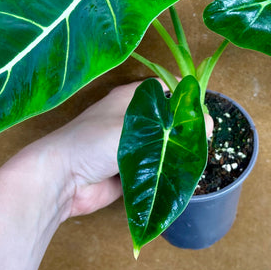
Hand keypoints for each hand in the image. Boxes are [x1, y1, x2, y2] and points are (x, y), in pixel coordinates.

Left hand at [33, 80, 213, 220]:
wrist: (61, 178)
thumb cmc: (94, 141)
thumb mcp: (138, 128)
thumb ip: (174, 127)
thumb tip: (209, 125)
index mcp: (130, 99)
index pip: (164, 91)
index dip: (183, 99)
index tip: (202, 112)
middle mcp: (129, 119)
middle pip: (165, 121)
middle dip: (181, 131)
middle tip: (202, 140)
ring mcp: (127, 145)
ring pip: (160, 146)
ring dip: (173, 153)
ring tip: (195, 159)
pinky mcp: (127, 169)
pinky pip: (152, 167)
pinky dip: (164, 171)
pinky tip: (180, 175)